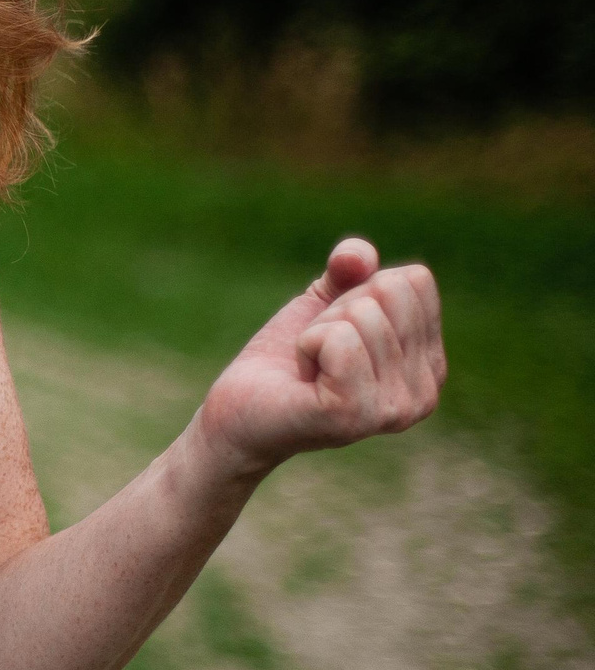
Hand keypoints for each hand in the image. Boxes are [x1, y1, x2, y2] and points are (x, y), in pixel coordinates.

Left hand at [193, 237, 445, 480]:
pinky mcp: (355, 414)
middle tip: (318, 351)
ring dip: (318, 332)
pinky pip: (338, 340)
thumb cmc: (285, 358)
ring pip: (361, 314)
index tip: (337, 330)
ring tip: (310, 368)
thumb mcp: (323, 301)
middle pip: (389, 292)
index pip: (415, 281)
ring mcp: (394, 409)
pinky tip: (303, 379)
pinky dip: (307, 346)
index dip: (360, 291)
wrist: (238, 411)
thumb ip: (349, 269)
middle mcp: (425, 393)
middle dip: (337, 311)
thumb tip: (357, 255)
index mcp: (430, 364)